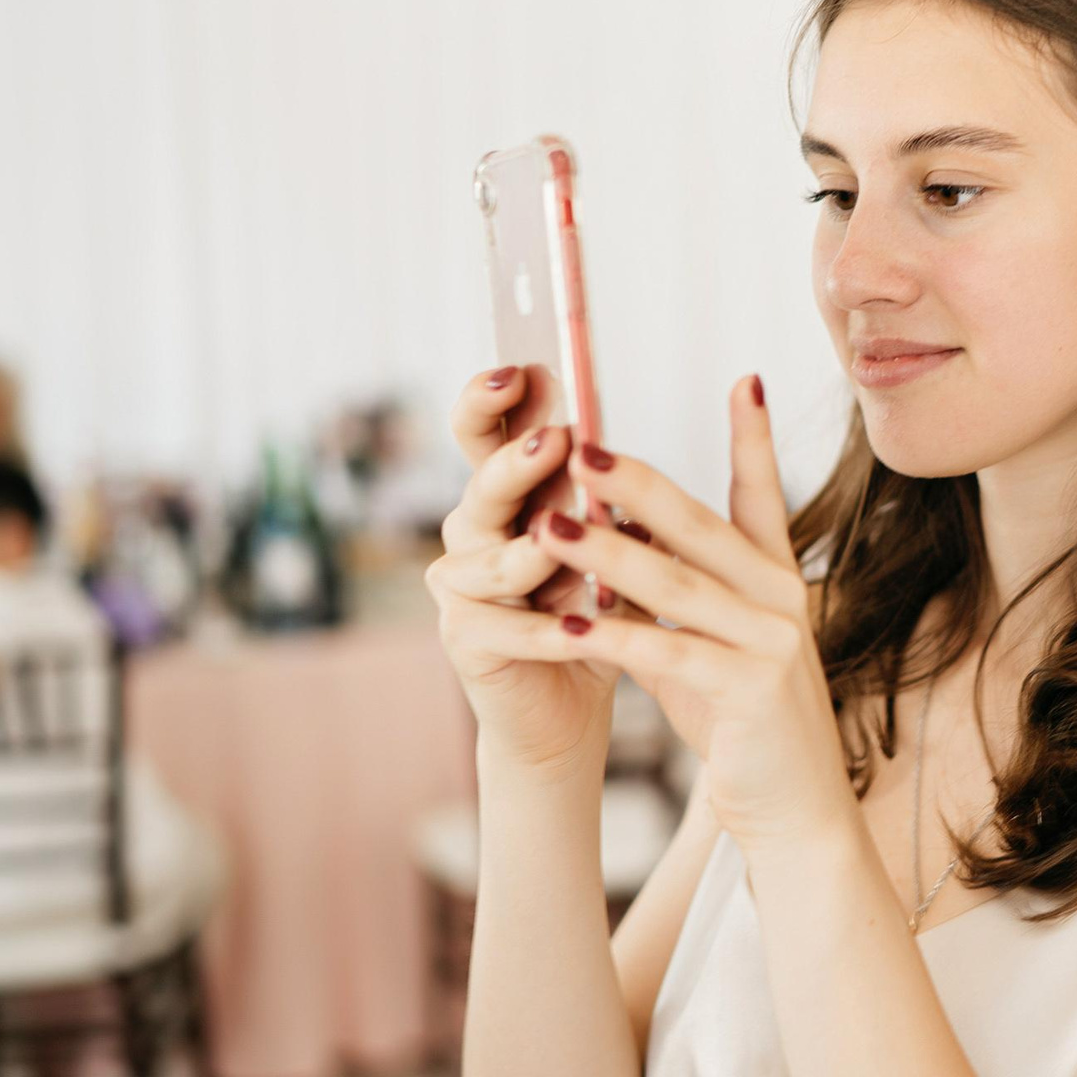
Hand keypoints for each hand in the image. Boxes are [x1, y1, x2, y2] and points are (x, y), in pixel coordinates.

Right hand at [424, 367, 622, 776]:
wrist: (569, 708)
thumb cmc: (595, 616)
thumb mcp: (612, 548)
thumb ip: (609, 503)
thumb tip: (617, 457)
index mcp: (508, 494)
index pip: (487, 431)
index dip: (492, 400)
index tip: (520, 368)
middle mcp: (474, 530)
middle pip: (483, 484)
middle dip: (516, 461)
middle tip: (553, 440)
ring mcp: (459, 584)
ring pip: (491, 557)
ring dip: (531, 551)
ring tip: (558, 543)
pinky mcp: (463, 638)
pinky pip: (504, 626)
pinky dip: (543, 630)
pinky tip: (575, 632)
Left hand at [528, 376, 855, 856]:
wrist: (797, 811)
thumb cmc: (746, 728)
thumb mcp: (710, 650)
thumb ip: (673, 602)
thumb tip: (617, 550)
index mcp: (778, 581)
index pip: (764, 495)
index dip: (753, 437)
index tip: (744, 378)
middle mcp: (782, 599)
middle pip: (701, 525)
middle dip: (636, 483)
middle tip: (580, 443)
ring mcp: (772, 643)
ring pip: (675, 583)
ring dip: (605, 550)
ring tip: (547, 522)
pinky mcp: (752, 690)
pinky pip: (669, 651)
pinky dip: (613, 634)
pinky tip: (564, 620)